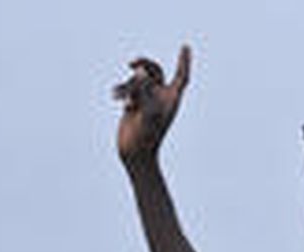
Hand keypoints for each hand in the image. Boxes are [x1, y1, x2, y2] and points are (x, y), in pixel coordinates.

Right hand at [115, 46, 190, 166]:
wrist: (135, 153)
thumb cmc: (145, 137)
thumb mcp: (147, 112)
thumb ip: (144, 90)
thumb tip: (141, 72)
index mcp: (171, 100)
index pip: (181, 77)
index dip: (184, 61)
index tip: (185, 46)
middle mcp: (161, 98)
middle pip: (156, 71)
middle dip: (144, 64)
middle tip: (131, 65)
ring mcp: (148, 100)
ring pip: (139, 79)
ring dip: (128, 84)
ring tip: (118, 95)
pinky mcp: (135, 103)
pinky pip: (129, 88)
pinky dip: (122, 91)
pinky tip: (119, 100)